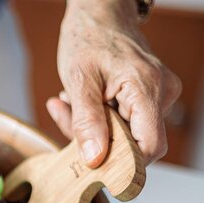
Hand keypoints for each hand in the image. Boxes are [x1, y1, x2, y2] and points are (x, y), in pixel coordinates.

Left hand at [50, 0, 180, 166]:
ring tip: (70, 102)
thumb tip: (94, 159)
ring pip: (126, 136)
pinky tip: (81, 102)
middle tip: (66, 117)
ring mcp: (157, 96)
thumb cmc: (88, 38)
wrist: (99, 14)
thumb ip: (86, 122)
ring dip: (93, 129)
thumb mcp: (78, 80)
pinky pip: (124, 123)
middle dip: (96, 141)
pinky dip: (99, 120)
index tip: (92, 163)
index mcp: (146, 89)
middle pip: (134, 144)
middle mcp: (161, 94)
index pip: (150, 146)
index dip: (123, 163)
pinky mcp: (147, 98)